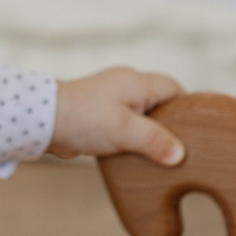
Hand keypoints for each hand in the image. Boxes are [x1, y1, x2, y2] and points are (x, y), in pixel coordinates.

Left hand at [48, 67, 186, 165]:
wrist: (41, 119)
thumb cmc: (83, 119)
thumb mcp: (124, 131)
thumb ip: (154, 141)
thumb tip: (179, 154)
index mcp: (138, 82)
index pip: (175, 90)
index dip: (187, 111)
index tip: (193, 134)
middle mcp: (127, 85)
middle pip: (161, 102)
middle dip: (169, 124)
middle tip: (175, 148)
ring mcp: (113, 97)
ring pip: (143, 114)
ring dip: (148, 132)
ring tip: (155, 154)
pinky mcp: (101, 111)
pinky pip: (126, 122)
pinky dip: (131, 136)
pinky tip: (132, 152)